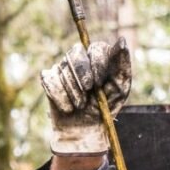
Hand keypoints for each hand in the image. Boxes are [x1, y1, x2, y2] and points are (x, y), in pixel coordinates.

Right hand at [40, 38, 130, 155]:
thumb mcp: (120, 88)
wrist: (84, 129)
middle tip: (88, 91)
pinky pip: (50, 80)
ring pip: (62, 69)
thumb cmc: (104, 107)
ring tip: (80, 105)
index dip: (96, 65)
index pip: (95, 48)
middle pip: (75, 53)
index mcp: (98, 57)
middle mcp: (80, 58)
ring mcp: (62, 67)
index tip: (98, 84)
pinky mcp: (48, 78)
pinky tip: (68, 107)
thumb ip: (121, 64)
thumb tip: (121, 40)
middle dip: (82, 75)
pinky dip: (60, 97)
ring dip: (73, 92)